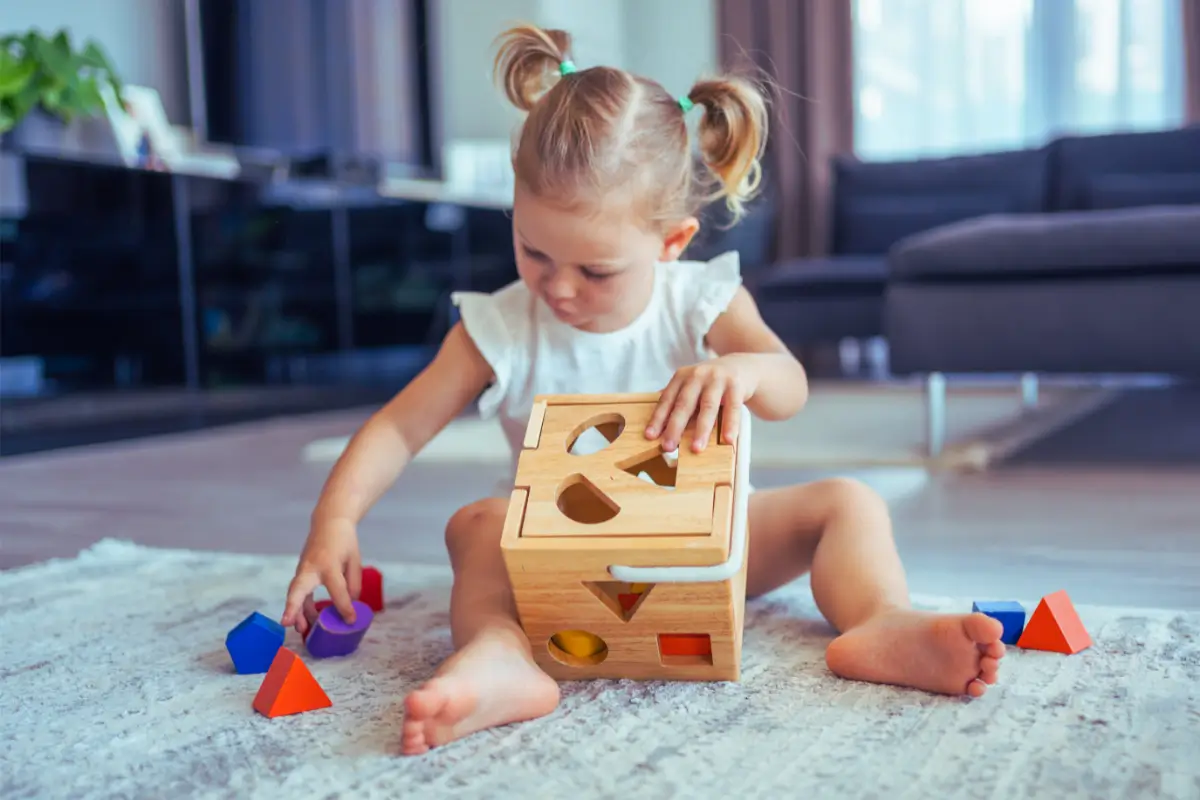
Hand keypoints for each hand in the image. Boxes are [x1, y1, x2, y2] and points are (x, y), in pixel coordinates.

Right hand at [282, 517, 361, 635]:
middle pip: (299, 589)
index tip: (350, 620)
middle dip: (293, 608)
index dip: (344, 607)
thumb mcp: (355, 561)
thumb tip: (350, 606)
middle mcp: (312, 567)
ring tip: (301, 629)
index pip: (337, 590)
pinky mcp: (301, 572)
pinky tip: (307, 619)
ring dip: (296, 611)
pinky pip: (298, 591)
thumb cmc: (344, 542)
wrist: (329, 523)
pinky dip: (300, 605)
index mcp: (330, 564)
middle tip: (288, 624)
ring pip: (295, 592)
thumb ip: (353, 584)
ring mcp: (303, 569)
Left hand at [645, 355, 757, 452]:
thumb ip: (676, 399)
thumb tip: (656, 423)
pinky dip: (730, 425)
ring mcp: (717, 379)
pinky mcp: (736, 385)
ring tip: (696, 449)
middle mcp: (697, 375)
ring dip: (701, 430)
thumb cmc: (710, 382)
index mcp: (682, 377)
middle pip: (684, 404)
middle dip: (675, 427)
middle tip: (668, 447)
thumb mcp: (691, 384)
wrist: (741, 366)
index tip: (650, 436)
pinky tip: (727, 439)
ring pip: (707, 407)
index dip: (658, 418)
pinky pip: (733, 408)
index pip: (667, 399)